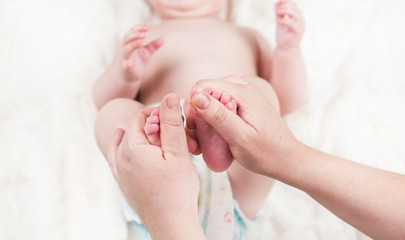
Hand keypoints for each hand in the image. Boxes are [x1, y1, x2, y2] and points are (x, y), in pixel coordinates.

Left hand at [108, 94, 202, 238]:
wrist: (171, 224)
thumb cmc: (177, 191)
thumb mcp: (178, 153)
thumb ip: (172, 123)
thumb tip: (169, 96)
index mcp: (132, 148)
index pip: (141, 118)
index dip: (159, 112)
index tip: (176, 116)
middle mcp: (120, 158)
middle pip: (134, 130)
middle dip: (155, 126)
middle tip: (176, 132)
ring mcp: (120, 172)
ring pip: (127, 142)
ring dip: (143, 136)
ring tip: (159, 134)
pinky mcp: (123, 183)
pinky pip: (117, 157)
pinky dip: (123, 146)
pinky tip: (123, 141)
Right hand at [118, 25, 163, 81]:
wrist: (130, 76)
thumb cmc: (138, 62)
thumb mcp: (146, 53)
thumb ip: (153, 46)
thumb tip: (163, 40)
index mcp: (131, 44)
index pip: (132, 32)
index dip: (139, 29)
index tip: (148, 28)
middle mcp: (126, 49)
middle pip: (127, 39)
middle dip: (135, 35)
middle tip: (144, 35)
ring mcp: (125, 59)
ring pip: (126, 50)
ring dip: (132, 45)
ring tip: (140, 43)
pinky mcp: (126, 69)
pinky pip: (125, 65)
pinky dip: (128, 64)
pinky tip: (131, 63)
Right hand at [189, 76, 300, 176]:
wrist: (288, 159)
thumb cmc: (266, 153)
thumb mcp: (240, 137)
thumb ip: (218, 116)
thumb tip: (196, 96)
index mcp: (242, 92)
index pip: (202, 86)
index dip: (192, 106)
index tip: (193, 129)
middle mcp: (243, 87)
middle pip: (206, 91)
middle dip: (196, 112)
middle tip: (197, 139)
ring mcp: (245, 95)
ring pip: (212, 97)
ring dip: (204, 116)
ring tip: (205, 139)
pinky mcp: (245, 104)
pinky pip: (222, 103)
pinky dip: (214, 117)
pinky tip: (215, 134)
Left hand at [275, 0, 304, 48]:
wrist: (285, 49)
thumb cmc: (283, 36)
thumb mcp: (280, 22)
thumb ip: (279, 13)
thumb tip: (276, 3)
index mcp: (297, 17)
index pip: (294, 6)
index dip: (287, 2)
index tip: (279, 1)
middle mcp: (301, 21)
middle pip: (295, 9)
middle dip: (285, 6)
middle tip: (276, 9)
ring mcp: (301, 26)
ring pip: (295, 14)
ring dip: (285, 11)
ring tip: (277, 12)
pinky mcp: (298, 32)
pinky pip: (293, 24)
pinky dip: (285, 20)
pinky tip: (279, 20)